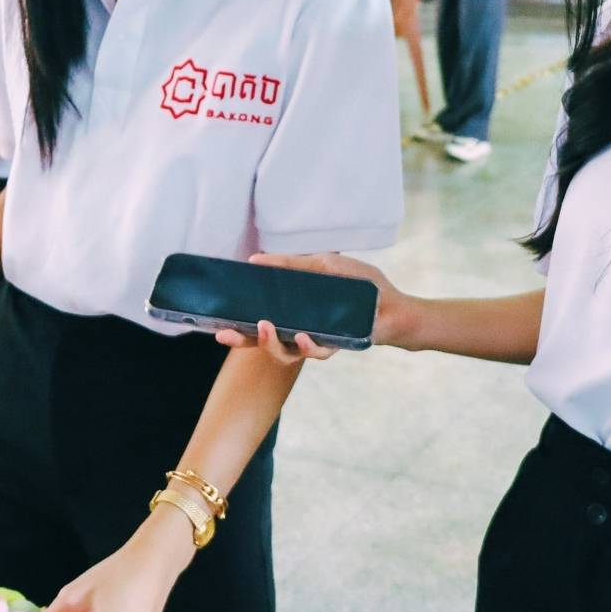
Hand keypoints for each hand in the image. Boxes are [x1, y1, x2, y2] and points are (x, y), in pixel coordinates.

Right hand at [213, 252, 413, 361]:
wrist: (394, 304)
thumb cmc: (360, 284)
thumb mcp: (322, 263)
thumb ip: (290, 263)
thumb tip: (256, 259)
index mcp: (291, 312)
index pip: (258, 323)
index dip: (237, 327)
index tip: (216, 326)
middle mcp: (298, 330)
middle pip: (263, 343)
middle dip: (242, 341)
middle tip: (226, 334)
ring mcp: (315, 341)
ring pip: (285, 353)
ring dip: (270, 343)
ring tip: (263, 327)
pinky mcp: (336, 347)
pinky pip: (317, 352)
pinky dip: (307, 346)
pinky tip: (300, 336)